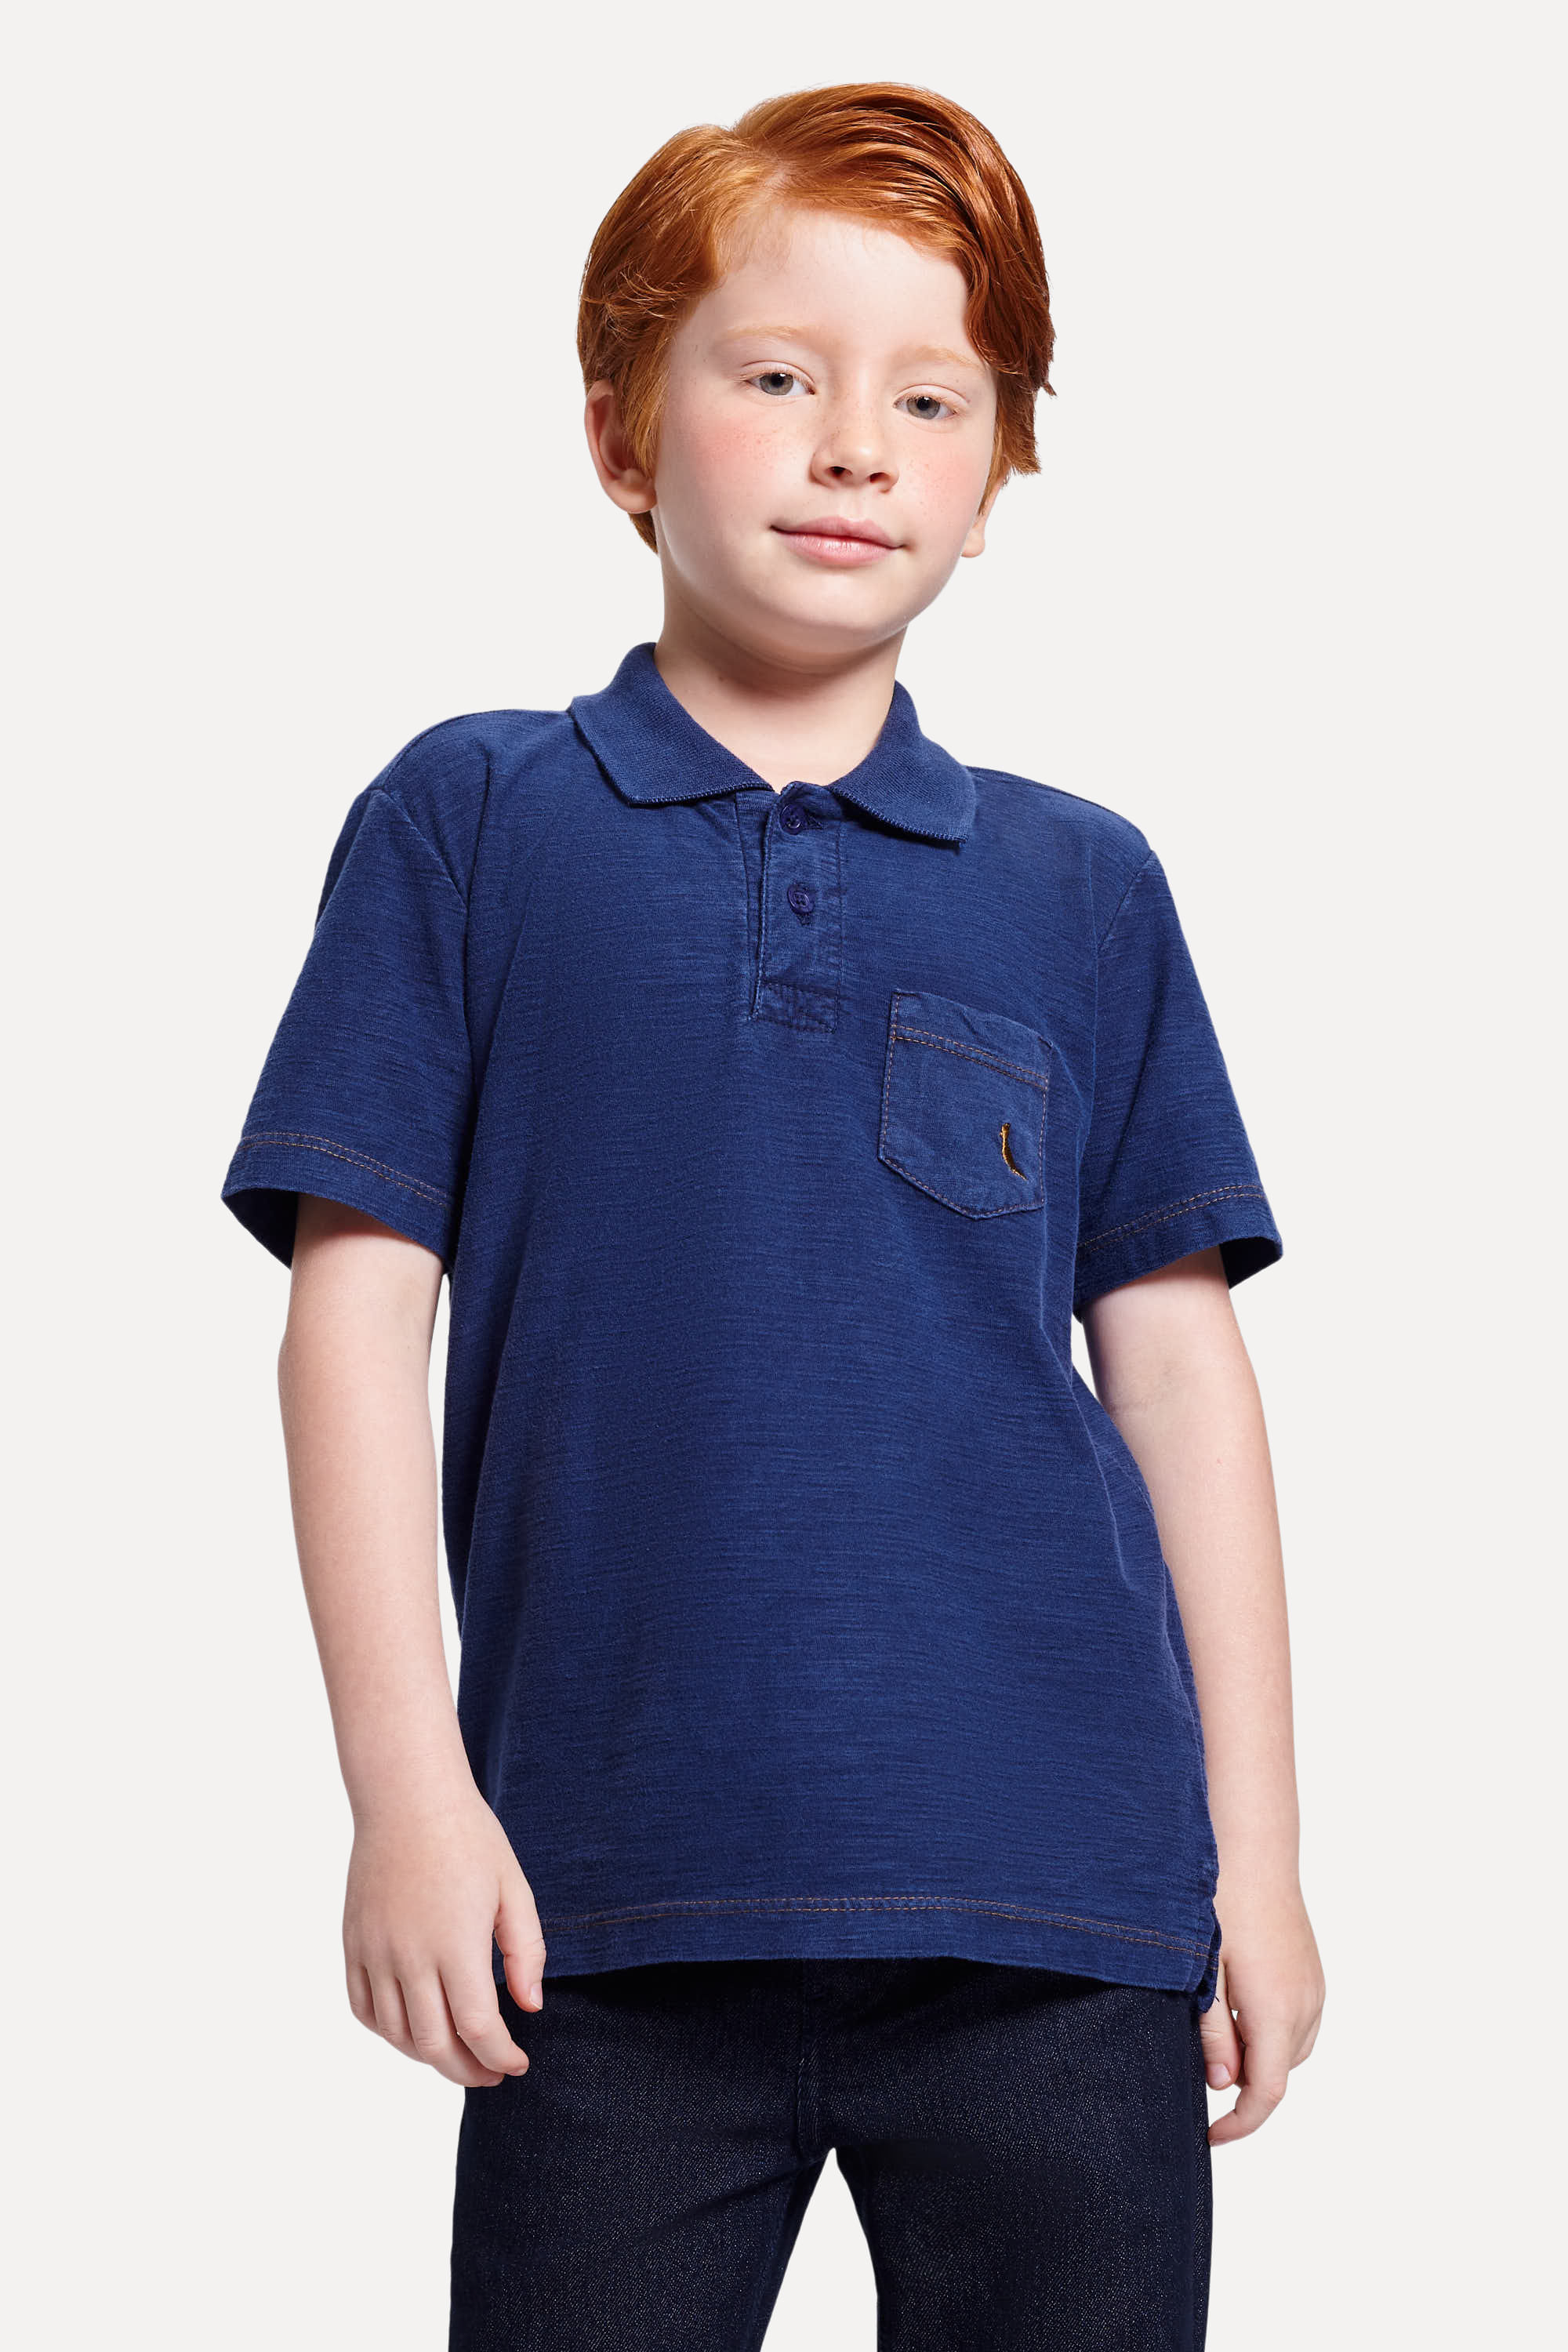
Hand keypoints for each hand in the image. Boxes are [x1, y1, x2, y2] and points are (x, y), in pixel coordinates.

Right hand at [343, 1775, 547, 2087]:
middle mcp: (409, 1957)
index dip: (500, 2057)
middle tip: (491, 2073)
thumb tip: (528, 2008)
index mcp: (455, 1944)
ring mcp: (375, 1952)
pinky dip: (388, 2031)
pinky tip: (413, 2027)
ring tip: (457, 2053)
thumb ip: (525, 1952)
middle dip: (466, 2071)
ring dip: (428, 2056)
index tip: (517, 2063)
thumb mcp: (514, 1889)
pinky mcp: (353, 1944)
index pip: (478, 2029)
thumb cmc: (468, 1838)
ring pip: (396, 2034)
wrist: (407, 1798)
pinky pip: (363, 2008)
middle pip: (434, 2045)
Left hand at [1200, 1880, 1324, 2144]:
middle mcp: (1305, 2006)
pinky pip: (1298, 2024)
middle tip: (1198, 2052)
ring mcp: (1315, 1989)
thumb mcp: (1203, 1973)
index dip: (1238, 2125)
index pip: (1266, 2094)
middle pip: (1277, 2074)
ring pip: (1289, 2051)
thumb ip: (1213, 2033)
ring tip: (1216, 2021)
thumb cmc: (1220, 1903)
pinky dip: (1271, 2031)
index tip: (1208, 2136)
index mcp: (1276, 2011)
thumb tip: (1220, 2086)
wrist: (1252, 1849)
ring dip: (1257, 2055)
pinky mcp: (1314, 1974)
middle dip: (1240, 2082)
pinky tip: (1239, 2000)